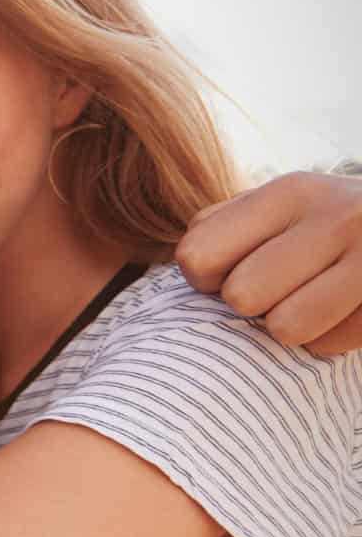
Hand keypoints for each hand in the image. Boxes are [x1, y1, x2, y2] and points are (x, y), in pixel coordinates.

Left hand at [177, 170, 361, 355]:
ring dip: (290, 326)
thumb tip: (190, 269)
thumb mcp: (285, 208)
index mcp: (290, 192)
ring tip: (312, 301)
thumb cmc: (332, 227)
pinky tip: (346, 311)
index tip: (229, 273)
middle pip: (240, 296)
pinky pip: (329, 345)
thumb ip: (228, 228)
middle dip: (252, 304)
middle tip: (283, 288)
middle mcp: (335, 216)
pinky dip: (330, 338)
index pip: (197, 254)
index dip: (204, 278)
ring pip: (284, 328)